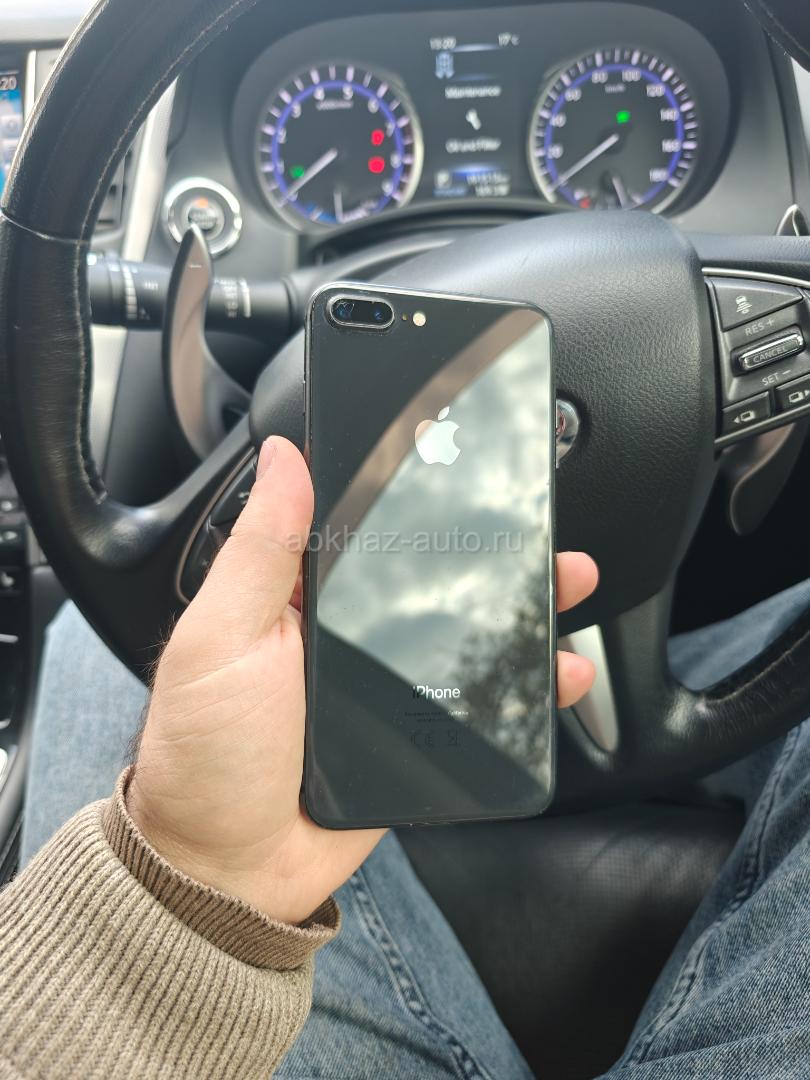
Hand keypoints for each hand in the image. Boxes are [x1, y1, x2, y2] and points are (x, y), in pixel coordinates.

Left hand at [128, 437, 598, 924]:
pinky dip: (524, 685)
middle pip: (432, 576)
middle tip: (539, 524)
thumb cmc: (207, 751)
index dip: (413, 493)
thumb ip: (261, 550)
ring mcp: (388, 684)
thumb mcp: (223, 636)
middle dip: (492, 549)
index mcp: (301, 597)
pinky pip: (479, 699)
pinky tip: (560, 670)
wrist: (231, 869)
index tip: (462, 464)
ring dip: (522, 607)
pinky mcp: (418, 733)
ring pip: (466, 632)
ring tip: (567, 582)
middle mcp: (348, 633)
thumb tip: (282, 457)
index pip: (366, 528)